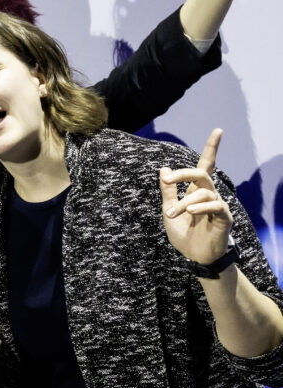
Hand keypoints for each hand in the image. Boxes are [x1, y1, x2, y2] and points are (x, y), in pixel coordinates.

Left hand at [160, 128, 231, 264]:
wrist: (193, 257)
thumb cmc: (183, 233)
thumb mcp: (168, 209)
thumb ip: (168, 190)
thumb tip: (163, 168)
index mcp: (196, 190)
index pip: (206, 165)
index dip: (212, 148)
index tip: (218, 130)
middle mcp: (209, 194)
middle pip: (201, 173)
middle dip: (183, 173)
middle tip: (167, 179)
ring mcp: (218, 206)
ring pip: (203, 192)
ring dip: (184, 202)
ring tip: (172, 214)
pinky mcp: (225, 218)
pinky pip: (216, 206)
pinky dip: (201, 206)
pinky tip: (191, 211)